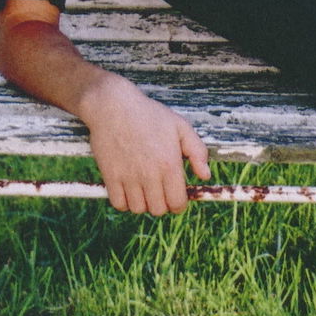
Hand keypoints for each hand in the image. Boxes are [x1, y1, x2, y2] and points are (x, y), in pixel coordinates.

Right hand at [80, 77, 210, 214]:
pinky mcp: (110, 176)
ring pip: (138, 209)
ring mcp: (128, 177)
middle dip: (163, 204)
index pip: (177, 203)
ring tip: (145, 189)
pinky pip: (119, 204)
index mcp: (169, 165)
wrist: (114, 106)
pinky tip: (129, 190)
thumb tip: (205, 176)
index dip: (179, 204)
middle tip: (161, 191)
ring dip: (144, 204)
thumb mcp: (181, 127)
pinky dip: (125, 202)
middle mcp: (149, 175)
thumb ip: (198, 152)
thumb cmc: (150, 115)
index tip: (177, 197)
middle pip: (159, 210)